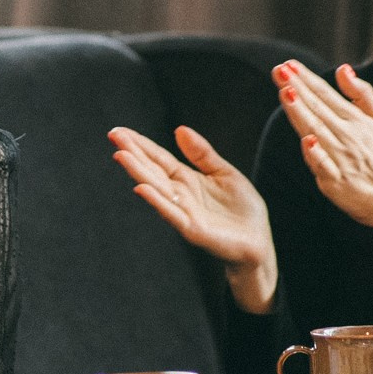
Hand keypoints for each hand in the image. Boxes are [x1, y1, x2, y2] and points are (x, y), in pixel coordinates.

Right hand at [110, 123, 279, 312]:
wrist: (258, 243)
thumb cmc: (242, 210)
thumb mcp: (224, 173)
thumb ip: (202, 153)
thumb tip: (179, 129)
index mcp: (187, 179)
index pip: (158, 158)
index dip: (140, 144)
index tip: (119, 131)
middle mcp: (180, 195)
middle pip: (152, 170)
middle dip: (133, 153)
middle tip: (113, 135)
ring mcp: (184, 212)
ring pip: (157, 189)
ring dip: (138, 172)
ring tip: (121, 155)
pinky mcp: (193, 229)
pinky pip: (172, 213)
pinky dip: (157, 201)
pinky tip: (142, 188)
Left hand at [274, 62, 372, 239]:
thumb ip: (361, 94)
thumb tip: (342, 68)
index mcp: (354, 120)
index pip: (325, 94)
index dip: (306, 78)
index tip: (288, 64)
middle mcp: (346, 135)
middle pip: (316, 108)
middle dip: (296, 88)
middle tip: (279, 70)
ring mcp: (340, 158)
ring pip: (316, 130)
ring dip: (300, 112)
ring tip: (285, 92)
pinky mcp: (336, 180)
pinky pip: (324, 165)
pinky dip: (316, 153)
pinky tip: (307, 139)